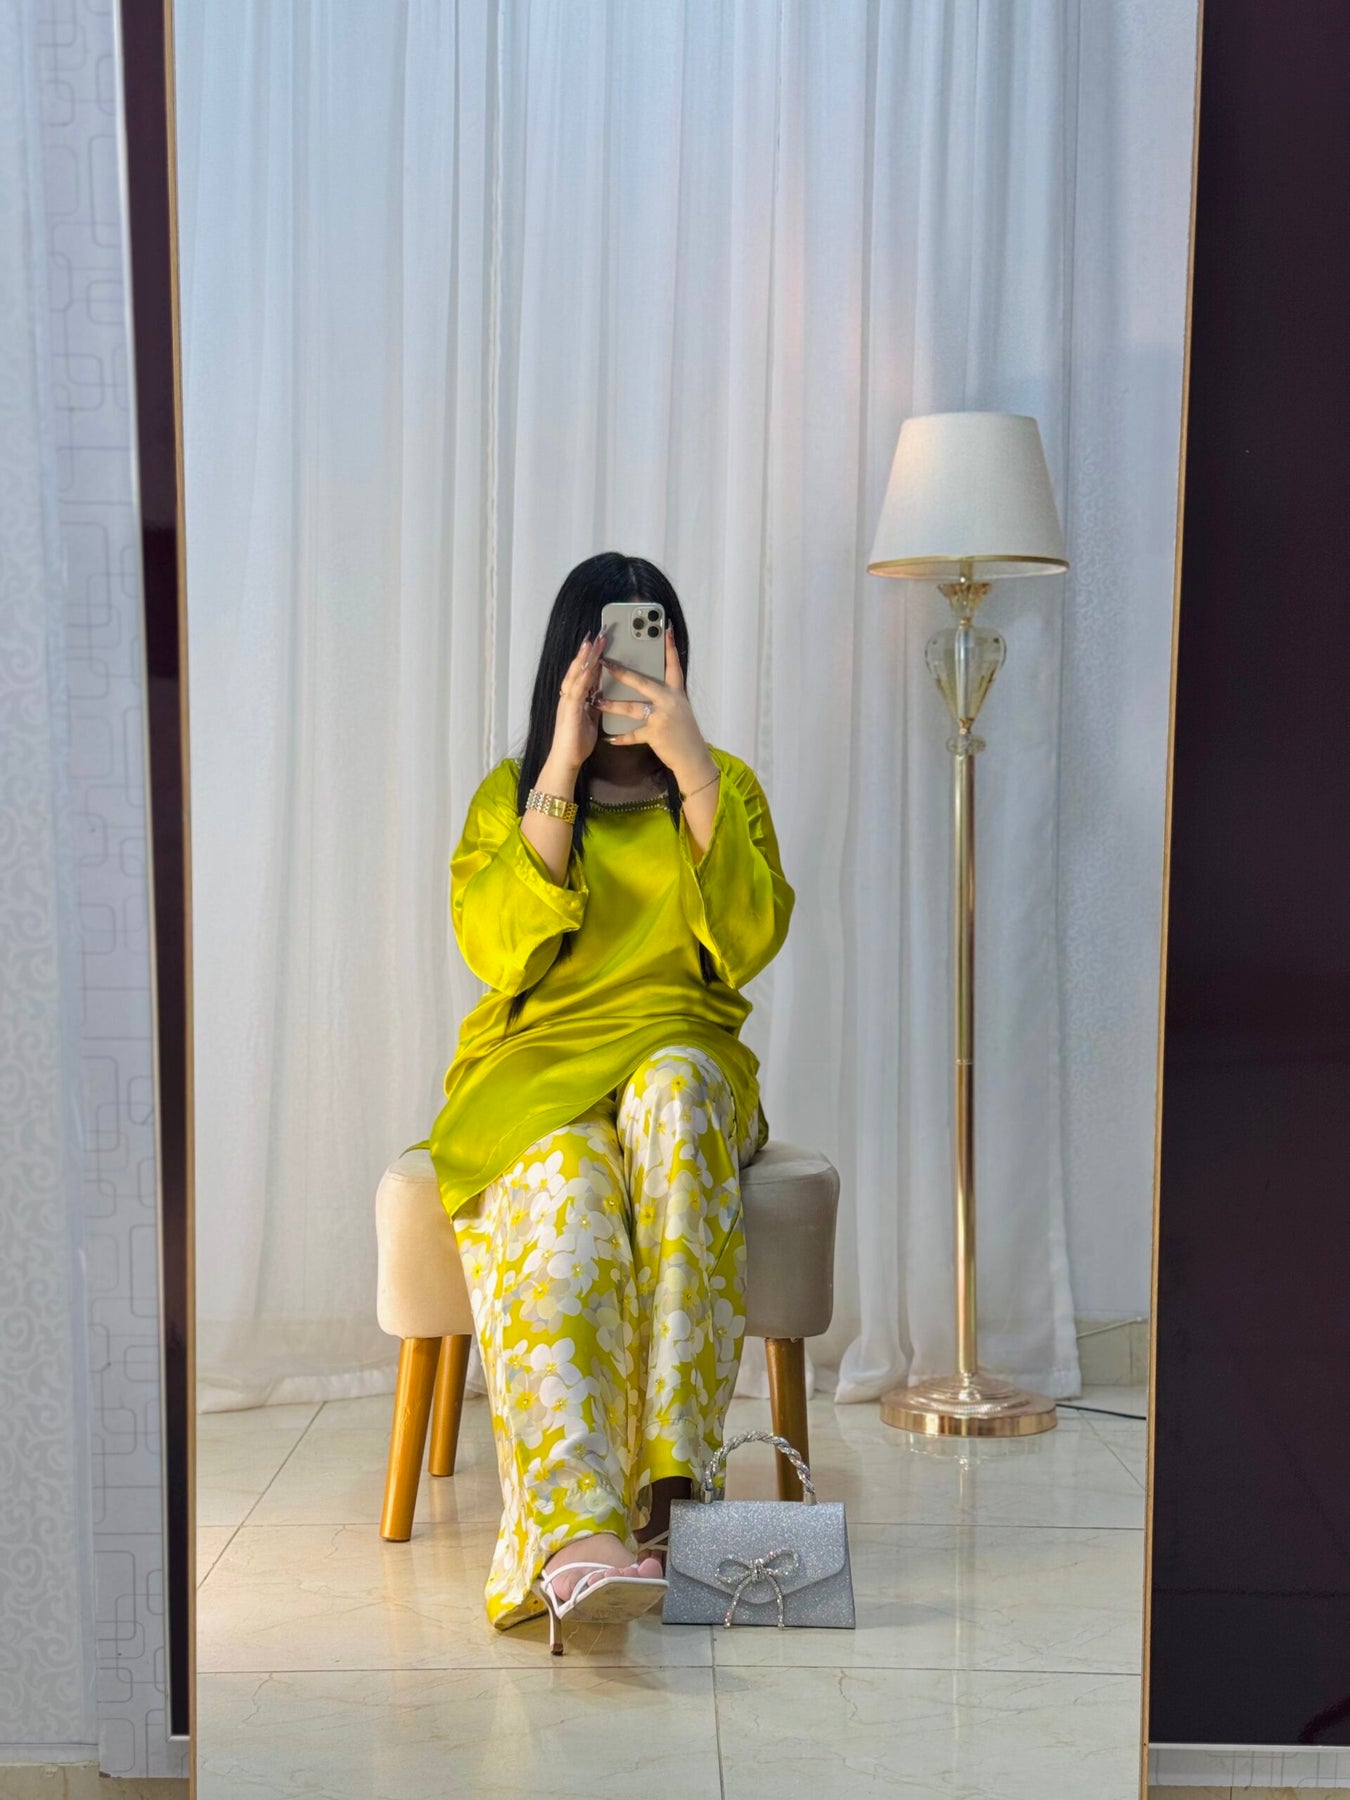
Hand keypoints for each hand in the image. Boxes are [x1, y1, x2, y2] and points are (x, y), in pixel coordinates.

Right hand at [548, 627, 609, 774]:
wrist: (566, 760)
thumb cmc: (577, 743)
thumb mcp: (590, 719)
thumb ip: (594, 705)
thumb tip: (601, 694)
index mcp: (575, 698)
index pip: (584, 673)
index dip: (590, 658)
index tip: (599, 643)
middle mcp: (569, 696)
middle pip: (578, 669)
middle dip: (588, 651)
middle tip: (597, 634)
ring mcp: (567, 701)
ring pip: (575, 675)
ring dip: (584, 658)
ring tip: (592, 642)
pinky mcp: (568, 709)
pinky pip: (576, 689)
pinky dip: (583, 676)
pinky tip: (589, 666)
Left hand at [598, 626, 715, 789]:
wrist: (692, 757)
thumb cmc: (684, 732)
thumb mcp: (680, 708)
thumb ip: (665, 695)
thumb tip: (648, 684)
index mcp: (677, 692)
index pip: (673, 665)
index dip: (669, 647)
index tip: (665, 628)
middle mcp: (670, 701)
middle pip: (642, 682)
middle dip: (622, 672)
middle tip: (605, 662)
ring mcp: (662, 717)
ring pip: (632, 708)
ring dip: (612, 704)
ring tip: (596, 700)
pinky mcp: (655, 734)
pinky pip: (633, 734)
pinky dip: (621, 737)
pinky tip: (609, 737)